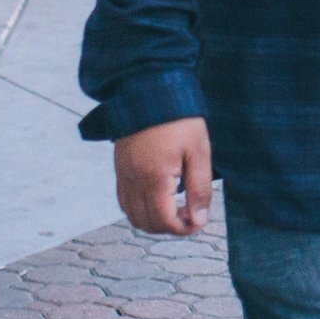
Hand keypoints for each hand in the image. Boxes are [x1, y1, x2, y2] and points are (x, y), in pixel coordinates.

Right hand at [114, 117, 213, 235]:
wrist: (148, 88)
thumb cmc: (178, 118)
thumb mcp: (198, 152)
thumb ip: (199, 189)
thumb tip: (198, 220)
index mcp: (154, 178)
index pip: (164, 221)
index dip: (184, 229)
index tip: (199, 222)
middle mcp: (133, 180)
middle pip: (147, 223)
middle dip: (170, 227)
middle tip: (190, 215)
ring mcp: (123, 174)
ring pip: (133, 215)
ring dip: (154, 220)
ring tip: (176, 207)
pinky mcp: (119, 167)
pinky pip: (124, 200)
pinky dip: (140, 208)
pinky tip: (159, 197)